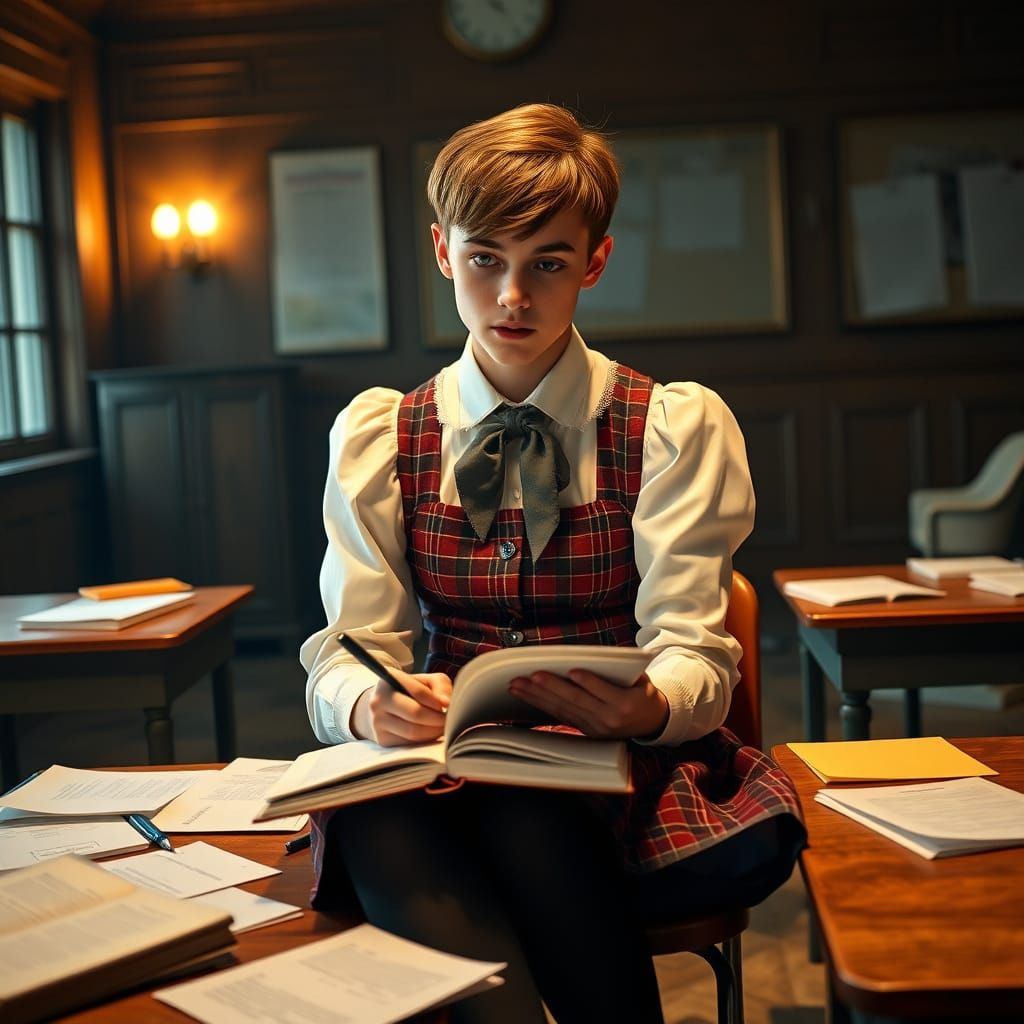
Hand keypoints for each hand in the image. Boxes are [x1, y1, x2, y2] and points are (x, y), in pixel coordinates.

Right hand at [351, 669, 452, 745]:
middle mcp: (379, 701)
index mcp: (389, 679)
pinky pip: (409, 743)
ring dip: (433, 731)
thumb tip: (446, 703)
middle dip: (437, 719)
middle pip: (415, 713)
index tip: (449, 705)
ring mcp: (378, 722)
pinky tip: (430, 733)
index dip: (437, 701)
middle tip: (448, 720)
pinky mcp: (382, 739)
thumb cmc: (410, 691)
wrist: (383, 706)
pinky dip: (424, 740)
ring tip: (442, 727)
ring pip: (413, 732)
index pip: (418, 692)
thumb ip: (440, 685)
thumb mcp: (425, 680)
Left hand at [508, 669, 668, 739]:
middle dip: (551, 687)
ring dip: (537, 696)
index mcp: (625, 705)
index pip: (603, 692)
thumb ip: (621, 671)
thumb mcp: (642, 680)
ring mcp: (594, 728)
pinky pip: (560, 715)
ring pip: (562, 709)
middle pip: (576, 701)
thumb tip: (593, 657)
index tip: (572, 671)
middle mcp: (608, 720)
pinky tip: (526, 694)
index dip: (588, 682)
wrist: (651, 723)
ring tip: (517, 684)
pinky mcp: (584, 731)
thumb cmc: (642, 693)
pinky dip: (541, 703)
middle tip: (532, 675)